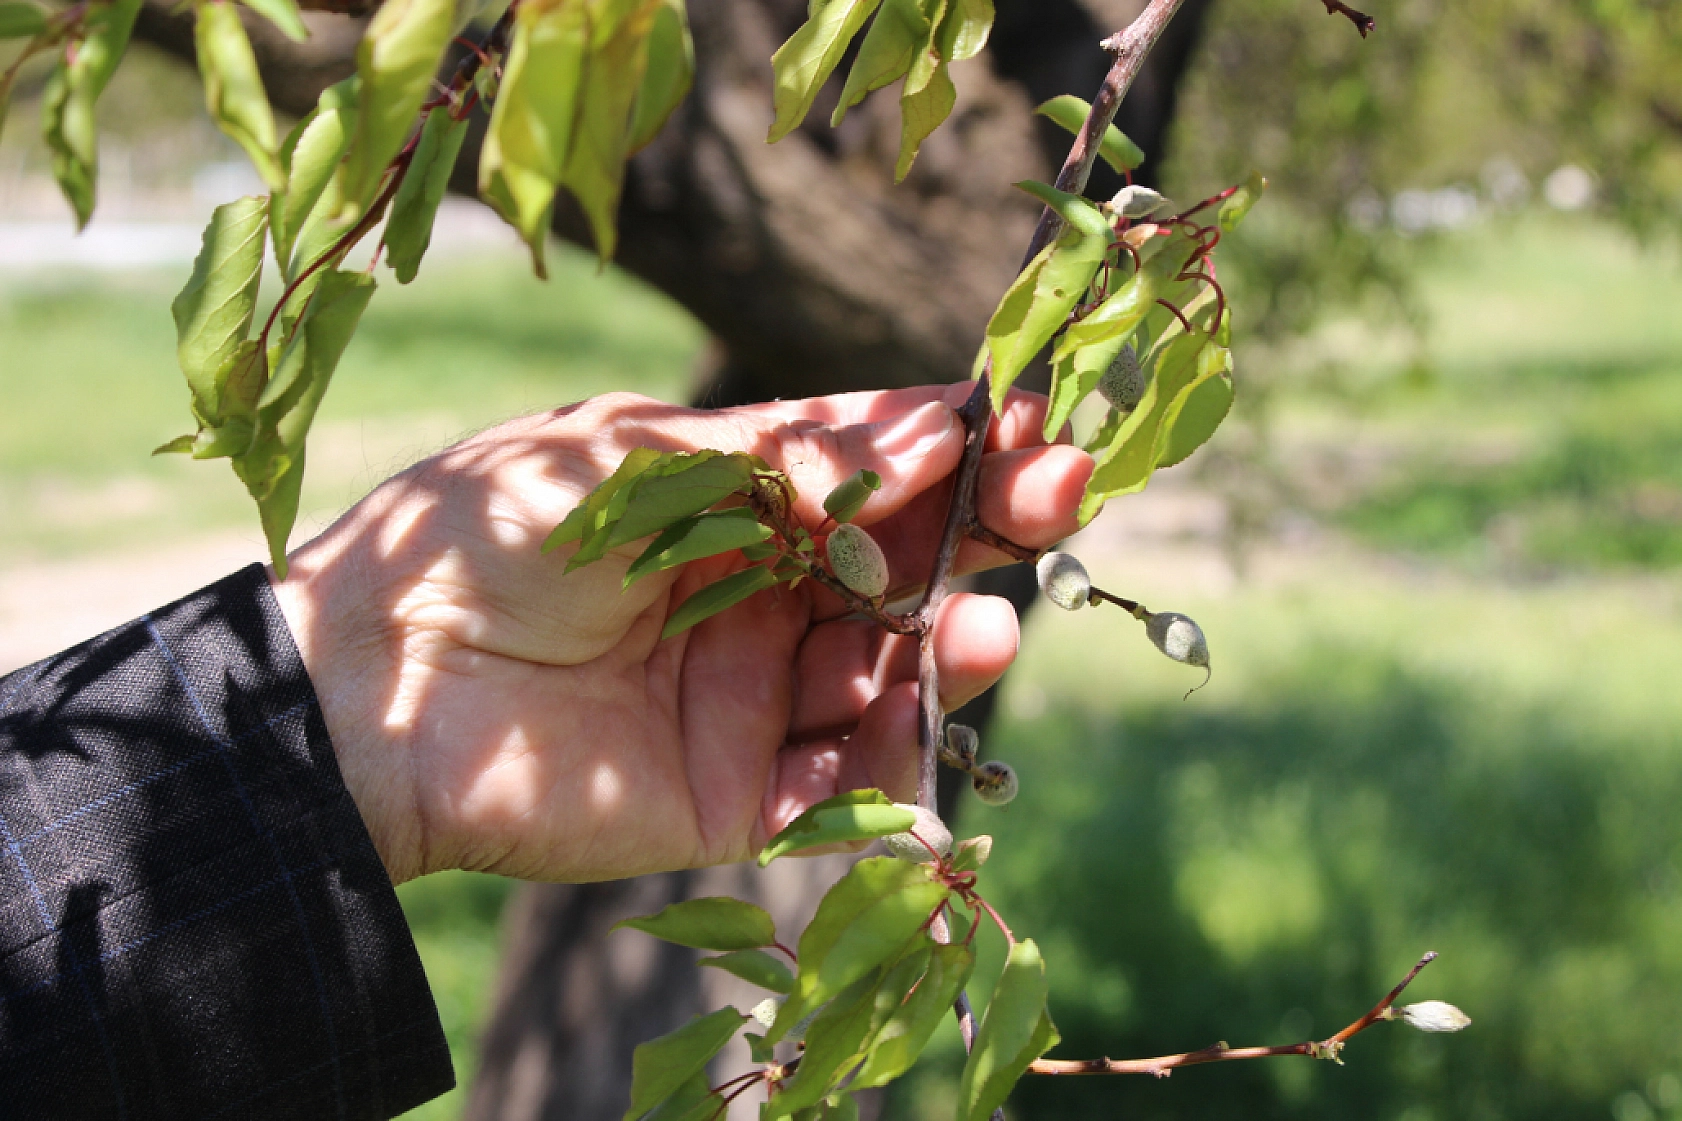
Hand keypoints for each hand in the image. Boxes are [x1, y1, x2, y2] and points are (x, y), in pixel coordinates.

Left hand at [270, 386, 1090, 883]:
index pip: (870, 469)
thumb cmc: (485, 536)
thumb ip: (791, 457)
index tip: (1031, 418)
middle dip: (986, 530)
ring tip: (982, 622)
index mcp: (728, 500)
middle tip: (1060, 495)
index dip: (955, 445)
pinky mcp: (733, 794)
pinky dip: (896, 753)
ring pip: (887, 672)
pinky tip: (928, 709)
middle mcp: (754, 594)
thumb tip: (939, 422)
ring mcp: (747, 695)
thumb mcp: (640, 461)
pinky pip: (841, 782)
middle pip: (902, 567)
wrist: (365, 688)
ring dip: (950, 644)